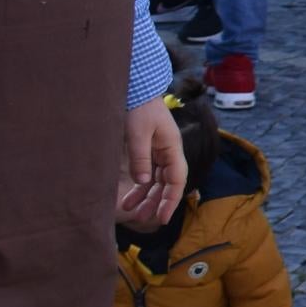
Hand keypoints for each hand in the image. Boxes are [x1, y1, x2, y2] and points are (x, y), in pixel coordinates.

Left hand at [117, 98, 184, 225]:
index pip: (176, 180)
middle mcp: (169, 151)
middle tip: (145, 219)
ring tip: (132, 211)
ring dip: (146, 196)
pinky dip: (139, 185)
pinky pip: (147, 172)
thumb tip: (144, 182)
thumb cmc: (139, 107)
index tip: (161, 218)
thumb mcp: (137, 133)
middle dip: (157, 202)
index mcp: (173, 148)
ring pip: (156, 180)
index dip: (171, 200)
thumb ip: (140, 158)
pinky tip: (129, 197)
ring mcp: (159, 151)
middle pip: (167, 183)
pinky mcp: (148, 149)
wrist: (136, 88)